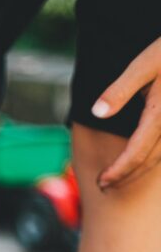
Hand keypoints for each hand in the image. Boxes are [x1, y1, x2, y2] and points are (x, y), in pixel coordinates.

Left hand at [92, 37, 160, 188]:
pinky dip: (151, 159)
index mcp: (159, 114)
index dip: (118, 171)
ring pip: (159, 158)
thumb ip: (120, 90)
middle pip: (148, 161)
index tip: (101, 182)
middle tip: (103, 186)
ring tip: (117, 179)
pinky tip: (140, 161)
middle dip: (125, 177)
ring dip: (137, 172)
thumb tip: (96, 112)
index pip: (136, 153)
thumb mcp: (143, 64)